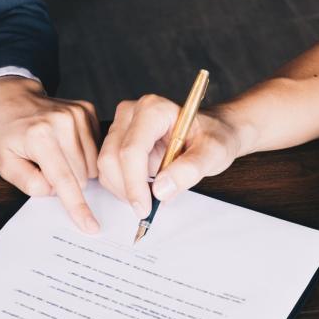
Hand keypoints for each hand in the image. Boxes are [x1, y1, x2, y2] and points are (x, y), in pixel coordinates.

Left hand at [0, 77, 101, 232]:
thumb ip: (29, 183)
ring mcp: (78, 114)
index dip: (77, 206)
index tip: (90, 226)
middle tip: (45, 167)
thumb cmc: (6, 133)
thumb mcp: (4, 163)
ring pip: (92, 165)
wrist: (12, 98)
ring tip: (54, 155)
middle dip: (65, 182)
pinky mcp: (87, 111)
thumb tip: (56, 191)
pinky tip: (64, 145)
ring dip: (75, 169)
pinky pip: (96, 149)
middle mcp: (63, 122)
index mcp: (39, 136)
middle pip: (81, 176)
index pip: (64, 180)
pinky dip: (82, 154)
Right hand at [98, 95, 245, 217]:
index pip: (131, 150)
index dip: (134, 183)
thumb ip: (190, 170)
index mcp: (154, 110)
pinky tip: (143, 188)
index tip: (145, 207)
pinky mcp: (115, 140)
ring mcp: (120, 126)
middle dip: (128, 189)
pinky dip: (121, 186)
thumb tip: (161, 190)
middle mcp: (131, 113)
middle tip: (148, 208)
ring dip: (123, 189)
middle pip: (112, 158)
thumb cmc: (213, 137)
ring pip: (105, 166)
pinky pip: (107, 170)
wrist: (211, 133)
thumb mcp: (213, 153)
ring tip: (150, 195)